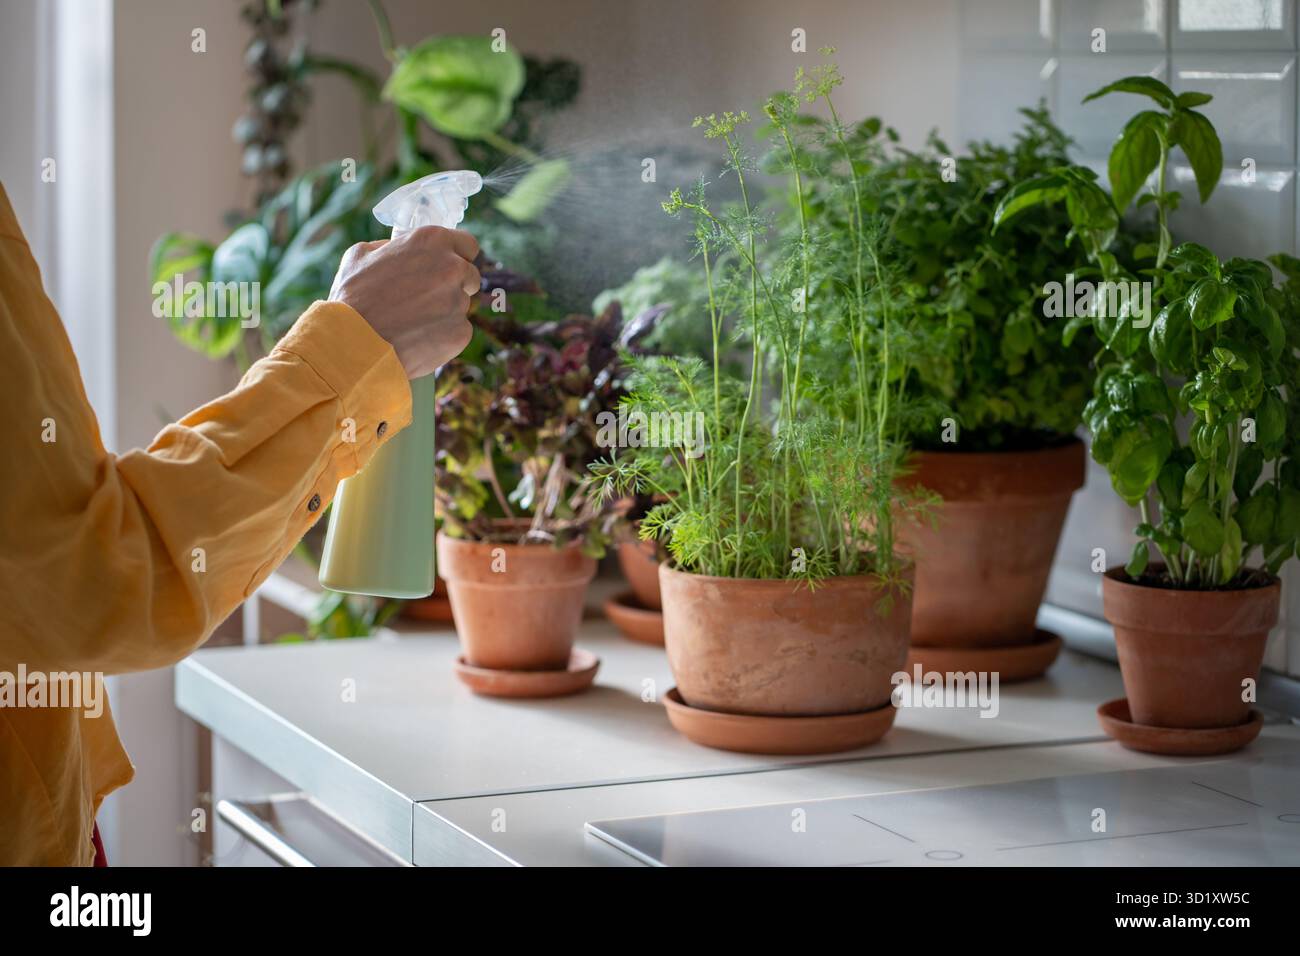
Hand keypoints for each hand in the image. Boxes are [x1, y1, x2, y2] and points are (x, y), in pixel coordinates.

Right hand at [329, 226, 480, 378]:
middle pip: (470, 276)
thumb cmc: (352, 299)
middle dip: (455, 285)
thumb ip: (389, 247)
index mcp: (432, 242)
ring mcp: (459, 302)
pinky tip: (418, 338)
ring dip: (444, 312)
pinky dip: (443, 336)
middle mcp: (452, 268)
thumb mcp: (361, 256)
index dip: (459, 256)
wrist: (352, 345)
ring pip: (461, 306)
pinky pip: (458, 331)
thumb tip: (398, 249)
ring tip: (412, 322)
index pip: (468, 245)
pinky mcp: (460, 333)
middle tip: (428, 299)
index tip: (449, 267)